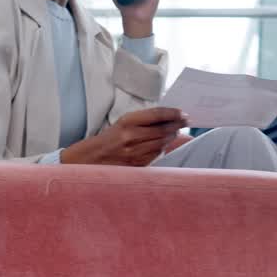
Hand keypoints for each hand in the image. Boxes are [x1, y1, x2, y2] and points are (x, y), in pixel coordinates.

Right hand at [60, 107, 188, 166]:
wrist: (90, 159)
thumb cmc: (107, 139)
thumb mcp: (122, 124)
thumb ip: (143, 121)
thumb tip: (168, 119)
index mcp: (126, 122)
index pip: (156, 114)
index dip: (172, 113)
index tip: (182, 112)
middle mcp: (131, 136)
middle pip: (163, 129)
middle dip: (177, 125)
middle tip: (186, 121)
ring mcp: (134, 152)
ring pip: (162, 143)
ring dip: (173, 136)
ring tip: (177, 130)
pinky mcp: (136, 164)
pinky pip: (156, 155)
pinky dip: (163, 148)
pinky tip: (165, 144)